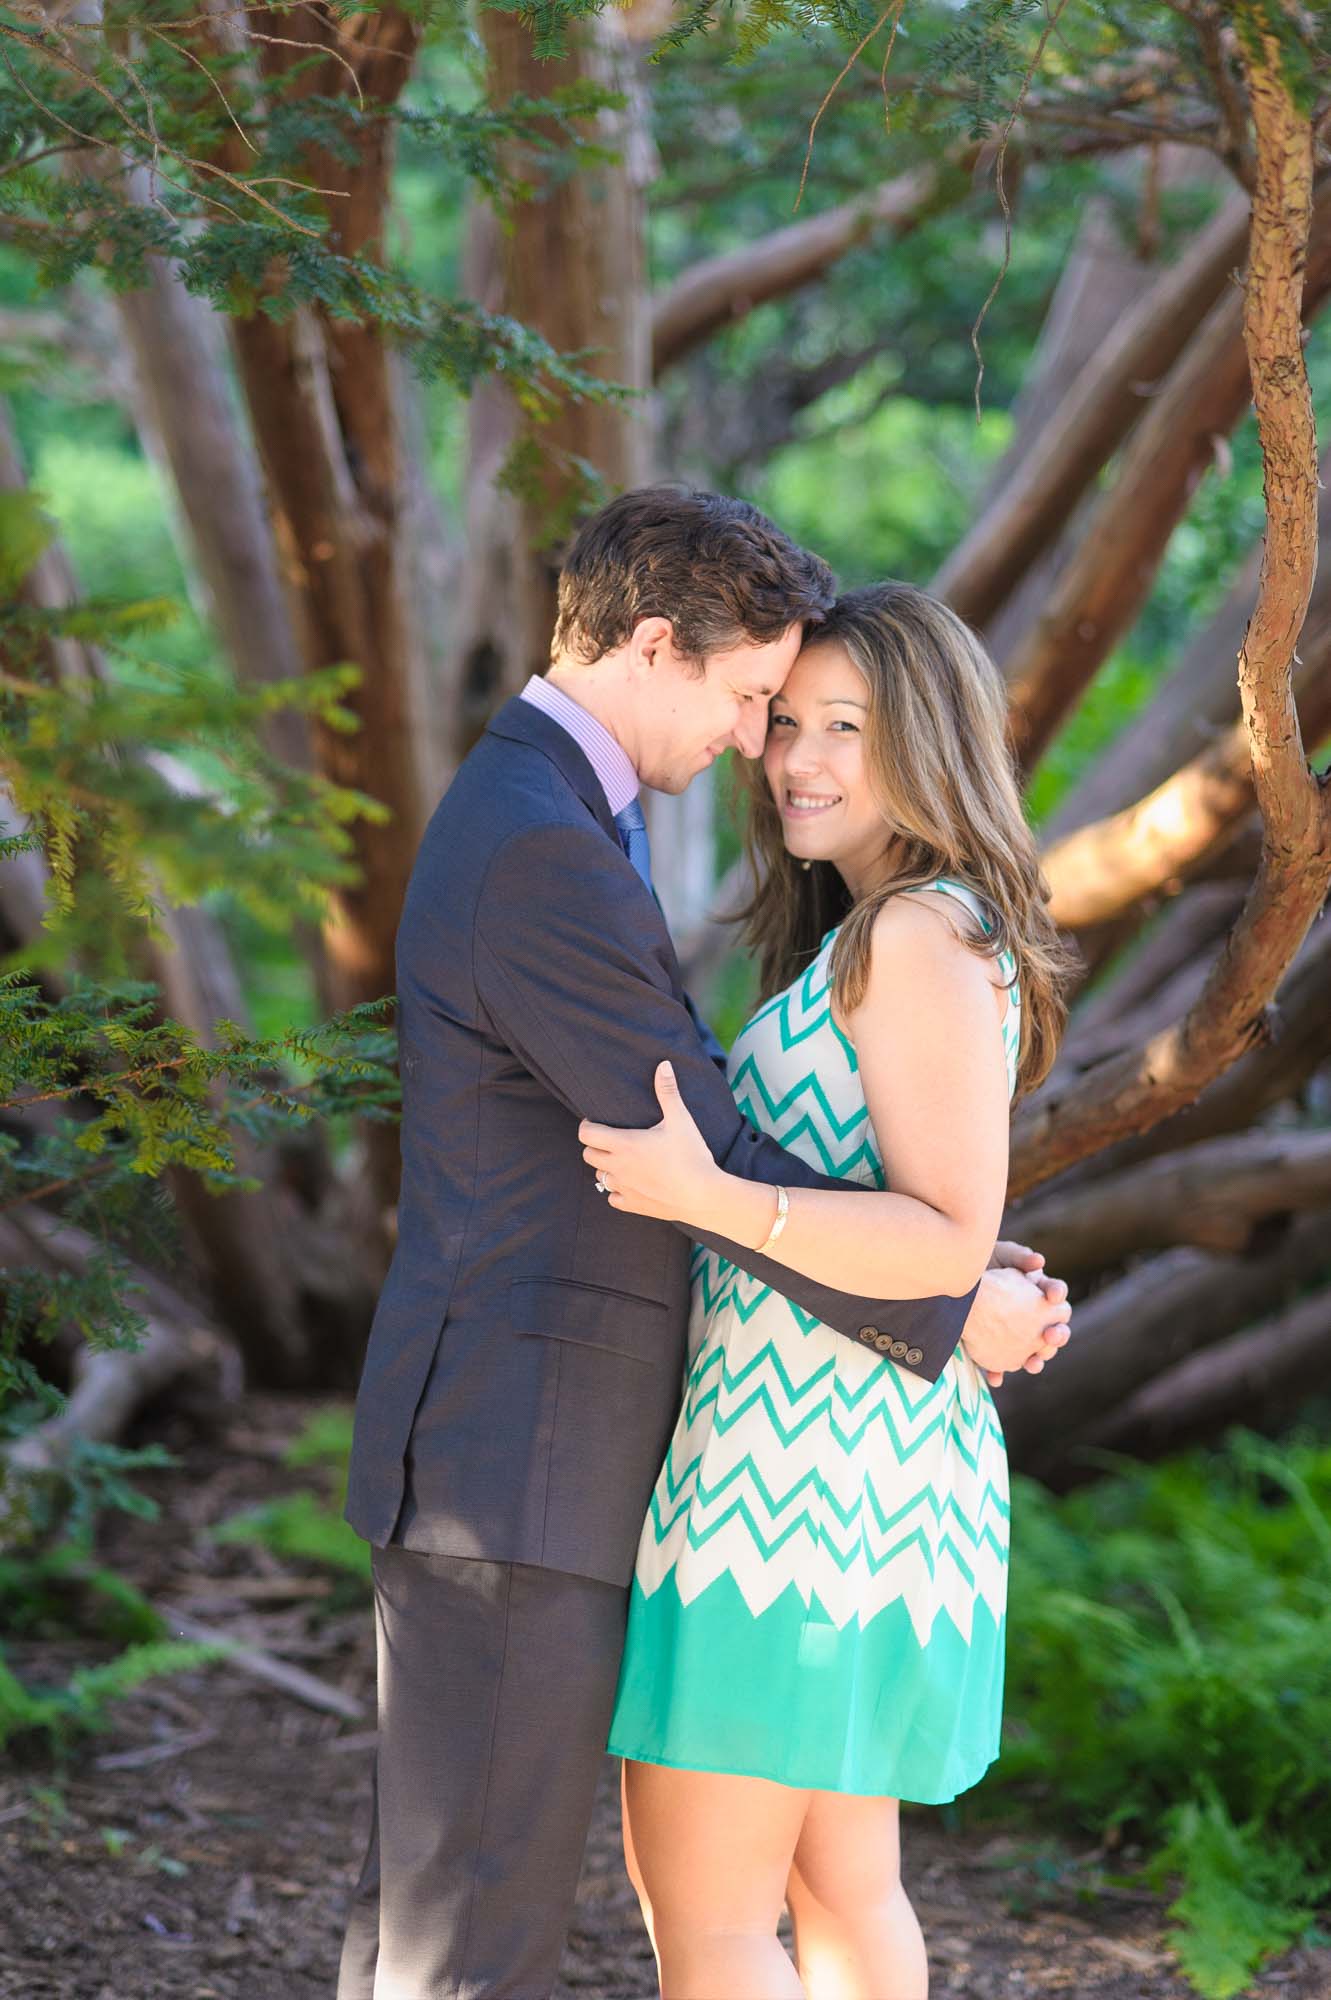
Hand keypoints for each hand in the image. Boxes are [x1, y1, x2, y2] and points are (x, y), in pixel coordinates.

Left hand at [579, 1061, 720, 1222]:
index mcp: (624, 1145)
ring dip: (606, 1166)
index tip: (598, 1121)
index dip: (588, 1126)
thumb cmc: (691, 1156)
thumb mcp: (681, 1120)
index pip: (587, 1134)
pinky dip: (617, 1190)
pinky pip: (612, 1197)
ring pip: (599, 1176)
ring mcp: (624, 1188)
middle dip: (596, 1145)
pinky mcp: (633, 1205)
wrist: (703, 1195)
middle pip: (588, 1155)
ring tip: (624, 1159)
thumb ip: (668, 1092)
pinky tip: (632, 1183)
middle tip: (612, 1139)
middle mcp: (618, 1167)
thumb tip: (663, 1065)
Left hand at [962, 1261, 1071, 1388]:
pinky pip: (1001, 1363)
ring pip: (1033, 1352)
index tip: (1053, 1296)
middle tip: (1050, 1336)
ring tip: (1032, 1364)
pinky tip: (995, 1378)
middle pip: (1054, 1329)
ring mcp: (1017, 1333)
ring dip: (1036, 1361)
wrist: (955, 1281)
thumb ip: (1020, 1256)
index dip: (1057, 1294)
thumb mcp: (1001, 1255)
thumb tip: (1039, 1261)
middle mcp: (1033, 1315)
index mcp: (1039, 1291)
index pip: (1056, 1294)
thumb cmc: (983, 1261)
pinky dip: (999, 1372)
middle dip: (1057, 1335)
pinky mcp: (996, 1346)